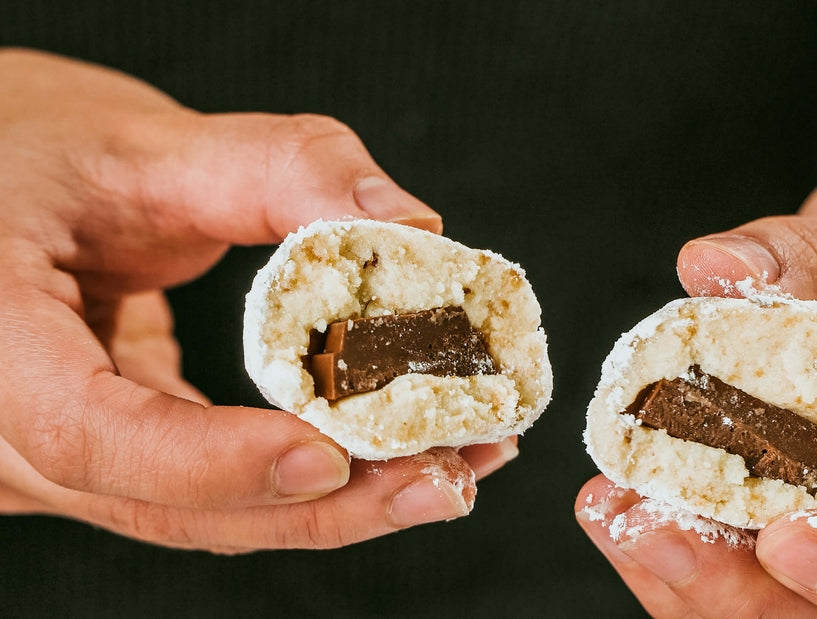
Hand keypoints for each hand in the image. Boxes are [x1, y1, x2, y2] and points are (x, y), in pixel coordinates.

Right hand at [0, 48, 517, 551]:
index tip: (336, 454)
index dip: (216, 460)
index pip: (90, 435)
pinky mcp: (106, 457)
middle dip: (319, 505)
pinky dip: (300, 478)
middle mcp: (4, 429)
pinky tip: (390, 455)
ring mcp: (48, 458)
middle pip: (167, 505)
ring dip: (331, 505)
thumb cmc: (41, 149)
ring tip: (448, 470)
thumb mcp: (148, 142)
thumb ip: (281, 167)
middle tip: (445, 478)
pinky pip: (205, 491)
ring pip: (197, 515)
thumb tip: (414, 221)